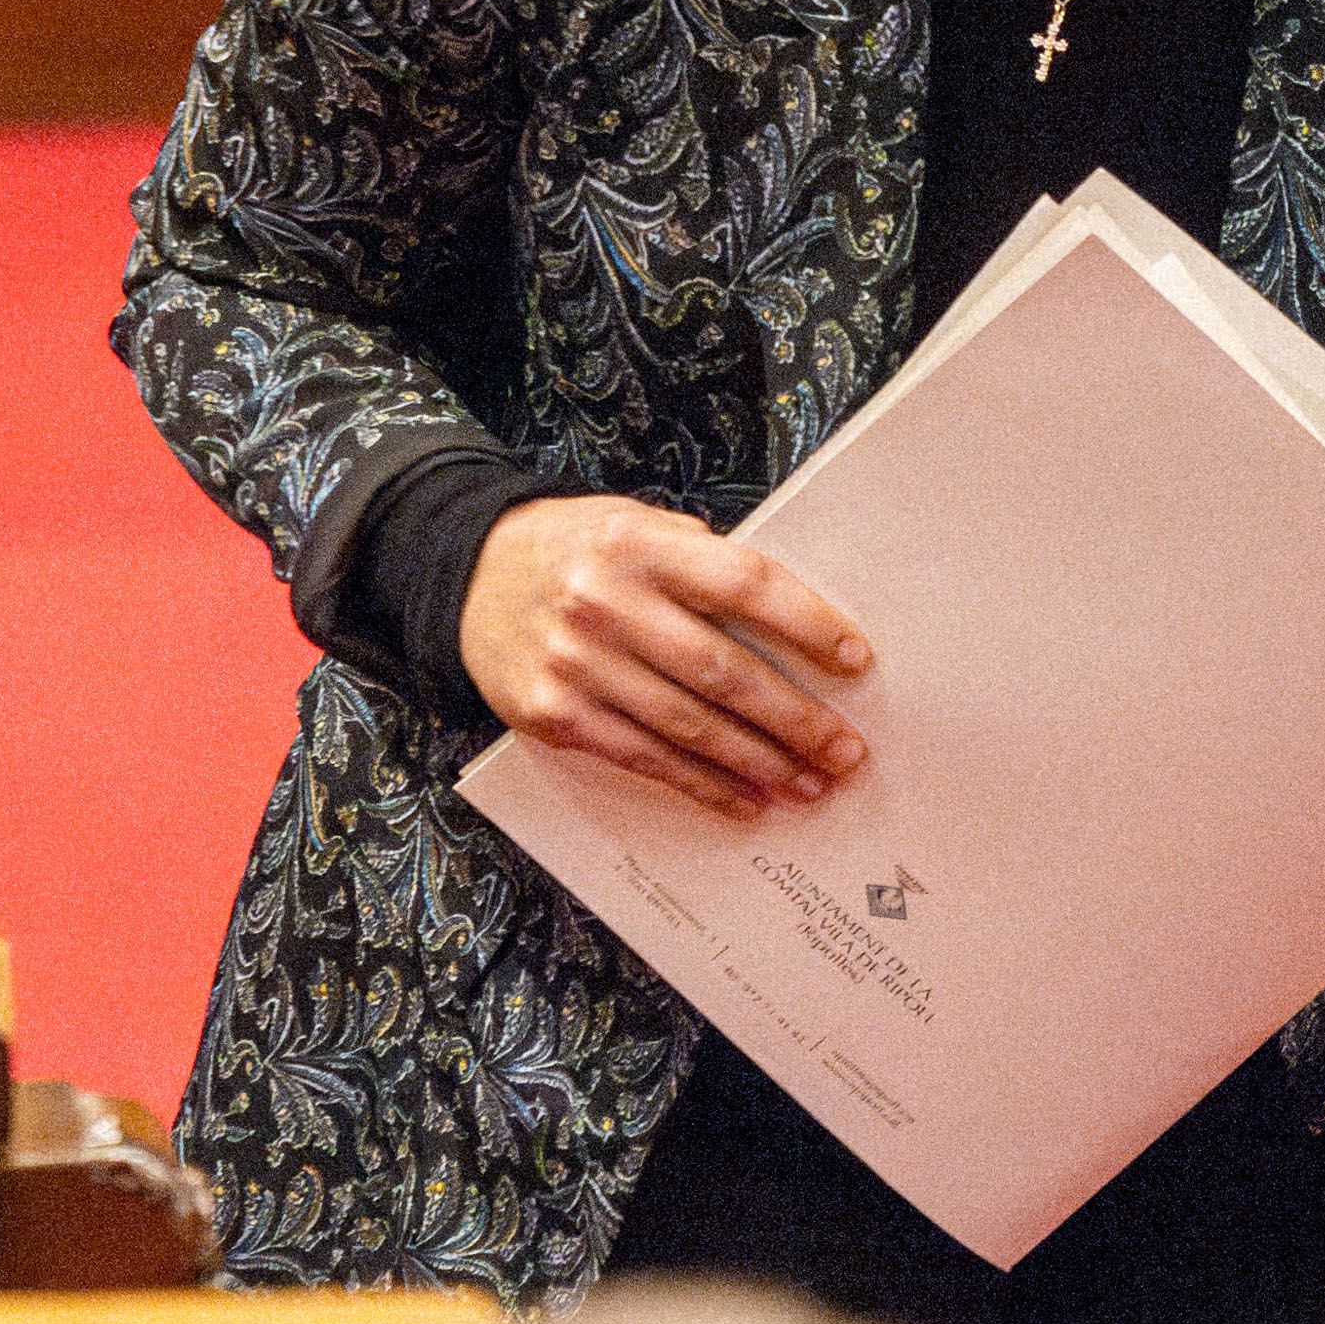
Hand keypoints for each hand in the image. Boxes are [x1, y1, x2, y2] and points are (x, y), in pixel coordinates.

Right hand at [462, 493, 874, 819]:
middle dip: (795, 719)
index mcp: (638, 544)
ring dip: (760, 763)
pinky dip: (703, 784)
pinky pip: (644, 758)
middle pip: (722, 671)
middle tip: (846, 751)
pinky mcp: (555, 715)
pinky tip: (747, 798)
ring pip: (688, 726)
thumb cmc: (577, 550)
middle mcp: (604, 603)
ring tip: (811, 783)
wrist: (469, 575)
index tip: (855, 659)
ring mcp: (575, 664)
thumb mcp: (636, 525)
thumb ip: (702, 561)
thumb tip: (797, 623)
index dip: (806, 624)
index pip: (742, 584)